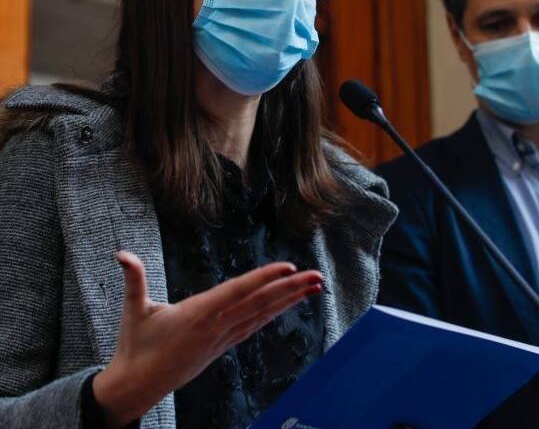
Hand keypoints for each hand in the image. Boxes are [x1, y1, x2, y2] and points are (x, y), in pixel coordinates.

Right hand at [92, 250, 322, 427]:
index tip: (288, 267)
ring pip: (262, 315)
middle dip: (291, 288)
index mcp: (198, 314)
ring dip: (289, 299)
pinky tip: (288, 305)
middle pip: (260, 302)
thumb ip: (133, 279)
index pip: (238, 291)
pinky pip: (254, 326)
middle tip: (317, 276)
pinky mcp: (222, 346)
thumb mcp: (133, 311)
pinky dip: (273, 314)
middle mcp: (216, 326)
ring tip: (313, 287)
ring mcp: (222, 338)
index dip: (264, 278)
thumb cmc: (135, 347)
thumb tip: (120, 253)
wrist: (137, 387)